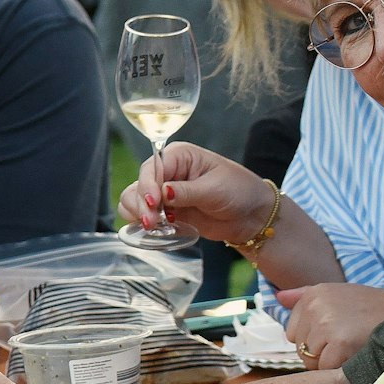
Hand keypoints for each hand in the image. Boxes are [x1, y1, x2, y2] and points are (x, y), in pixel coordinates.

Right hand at [118, 143, 272, 243]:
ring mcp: (163, 192)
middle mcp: (167, 171)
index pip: (152, 167)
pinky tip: (157, 228)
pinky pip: (141, 214)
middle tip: (153, 221)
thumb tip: (163, 192)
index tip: (155, 202)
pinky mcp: (164, 210)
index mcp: (179, 156)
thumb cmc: (239, 191)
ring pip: (133, 199)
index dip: (148, 185)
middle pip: (139, 184)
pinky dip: (142, 222)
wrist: (251, 215)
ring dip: (138, 213)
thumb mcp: (215, 189)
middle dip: (142, 203)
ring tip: (155, 225)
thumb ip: (186, 191)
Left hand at [277, 284, 383, 370]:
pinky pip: (325, 367)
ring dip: (328, 362)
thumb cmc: (368, 307)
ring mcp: (325, 323)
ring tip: (350, 347)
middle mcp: (314, 306)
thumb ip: (303, 296)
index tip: (334, 334)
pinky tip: (354, 354)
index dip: (312, 340)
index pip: (291, 333)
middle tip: (345, 342)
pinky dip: (338, 367)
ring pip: (310, 360)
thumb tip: (277, 297)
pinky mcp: (339, 341)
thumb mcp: (335, 293)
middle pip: (300, 348)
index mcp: (311, 295)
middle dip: (319, 352)